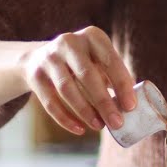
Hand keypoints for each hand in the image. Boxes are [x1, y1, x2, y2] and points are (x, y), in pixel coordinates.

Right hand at [20, 26, 135, 134]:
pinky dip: (65, 119)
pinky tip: (80, 129)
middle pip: (88, 76)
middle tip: (117, 123)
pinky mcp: (35, 75)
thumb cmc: (81, 63)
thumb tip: (132, 104)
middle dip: (104, 103)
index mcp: (92, 36)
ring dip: (85, 111)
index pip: (110, 60)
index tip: (131, 107)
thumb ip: (113, 76)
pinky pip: (50, 102)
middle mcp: (69, 42)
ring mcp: (49, 58)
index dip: (122, 84)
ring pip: (67, 90)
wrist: (38, 59)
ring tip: (99, 126)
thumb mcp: (98, 60)